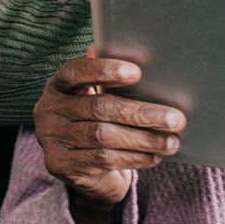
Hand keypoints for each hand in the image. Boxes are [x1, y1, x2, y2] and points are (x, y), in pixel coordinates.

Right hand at [34, 56, 185, 211]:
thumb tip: (144, 53)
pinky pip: (104, 160)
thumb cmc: (97, 120)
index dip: (105, 69)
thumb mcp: (99, 95)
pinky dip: (134, 157)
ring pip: (104, 136)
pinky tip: (154, 155)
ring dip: (144, 139)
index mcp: (58, 84)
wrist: (82, 169)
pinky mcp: (62, 166)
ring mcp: (52, 140)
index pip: (76, 71)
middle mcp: (49, 110)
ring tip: (172, 141)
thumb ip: (110, 77)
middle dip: (141, 113)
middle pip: (99, 108)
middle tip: (175, 118)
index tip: (137, 72)